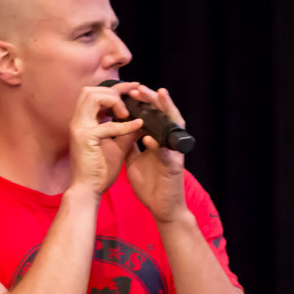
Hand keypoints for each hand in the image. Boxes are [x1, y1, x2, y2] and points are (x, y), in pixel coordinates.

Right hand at [69, 81, 141, 197]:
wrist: (89, 190)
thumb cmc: (100, 169)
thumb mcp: (117, 145)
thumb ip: (127, 130)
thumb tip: (142, 118)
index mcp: (83, 122)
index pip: (94, 94)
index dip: (115, 89)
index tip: (134, 88)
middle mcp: (78, 122)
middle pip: (90, 90)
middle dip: (114, 90)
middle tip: (133, 96)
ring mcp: (79, 128)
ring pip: (92, 97)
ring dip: (113, 100)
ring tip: (127, 113)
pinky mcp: (85, 139)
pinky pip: (107, 125)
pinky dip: (124, 125)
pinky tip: (137, 126)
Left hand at [123, 85, 189, 222]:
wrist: (161, 207)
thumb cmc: (151, 183)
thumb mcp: (136, 158)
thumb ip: (130, 142)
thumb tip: (118, 127)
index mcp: (159, 140)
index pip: (154, 115)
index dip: (144, 102)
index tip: (131, 90)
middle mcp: (169, 143)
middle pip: (165, 114)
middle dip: (154, 99)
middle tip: (140, 87)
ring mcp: (174, 153)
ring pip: (174, 126)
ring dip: (166, 111)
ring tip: (158, 96)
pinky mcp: (174, 167)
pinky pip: (168, 153)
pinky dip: (158, 145)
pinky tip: (149, 137)